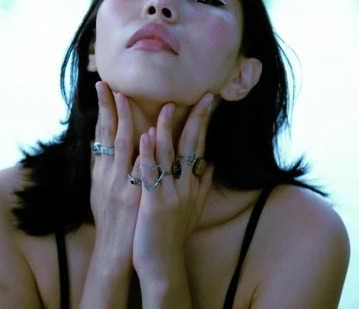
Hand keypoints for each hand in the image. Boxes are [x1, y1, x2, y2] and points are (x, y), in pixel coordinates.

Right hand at [89, 81, 140, 272]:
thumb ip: (102, 165)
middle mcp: (107, 173)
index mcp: (102, 170)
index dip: (102, 108)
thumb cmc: (112, 220)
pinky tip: (144, 134)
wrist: (115, 252)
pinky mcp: (132, 195)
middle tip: (105, 83)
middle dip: (106, 106)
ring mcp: (119, 183)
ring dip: (122, 119)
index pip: (102, 132)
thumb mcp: (101, 190)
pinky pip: (137, 168)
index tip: (104, 86)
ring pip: (120, 143)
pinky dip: (140, 151)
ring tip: (123, 97)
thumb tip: (97, 142)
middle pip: (106, 132)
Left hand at [132, 93, 214, 276]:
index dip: (203, 123)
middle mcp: (185, 186)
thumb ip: (204, 185)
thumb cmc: (174, 235)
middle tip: (203, 96)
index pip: (200, 146)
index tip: (208, 100)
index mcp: (193, 185)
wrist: (163, 264)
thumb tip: (213, 163)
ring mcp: (170, 194)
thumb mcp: (195, 209)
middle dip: (197, 119)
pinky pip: (150, 174)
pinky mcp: (153, 203)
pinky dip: (148, 154)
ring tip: (166, 106)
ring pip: (169, 155)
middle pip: (192, 146)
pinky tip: (145, 136)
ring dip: (167, 129)